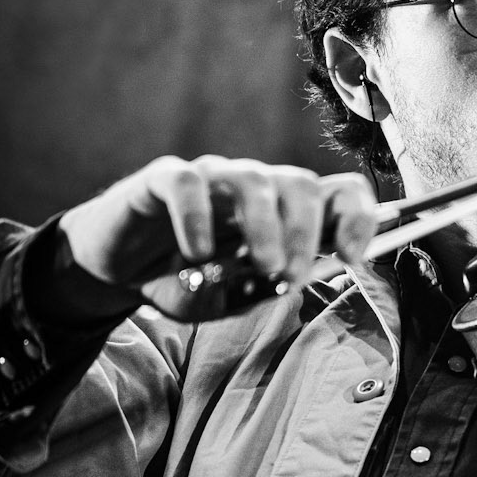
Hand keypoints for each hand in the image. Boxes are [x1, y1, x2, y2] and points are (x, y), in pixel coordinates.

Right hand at [57, 155, 376, 316]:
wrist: (119, 272)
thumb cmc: (186, 280)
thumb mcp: (230, 299)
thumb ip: (260, 291)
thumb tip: (288, 281)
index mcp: (286, 214)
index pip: (340, 194)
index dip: (357, 219)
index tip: (351, 257)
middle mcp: (257, 187)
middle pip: (302, 184)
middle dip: (307, 232)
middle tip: (292, 275)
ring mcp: (213, 177)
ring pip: (254, 180)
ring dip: (265, 226)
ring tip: (262, 267)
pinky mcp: (165, 178)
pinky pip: (189, 184)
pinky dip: (198, 218)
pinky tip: (198, 253)